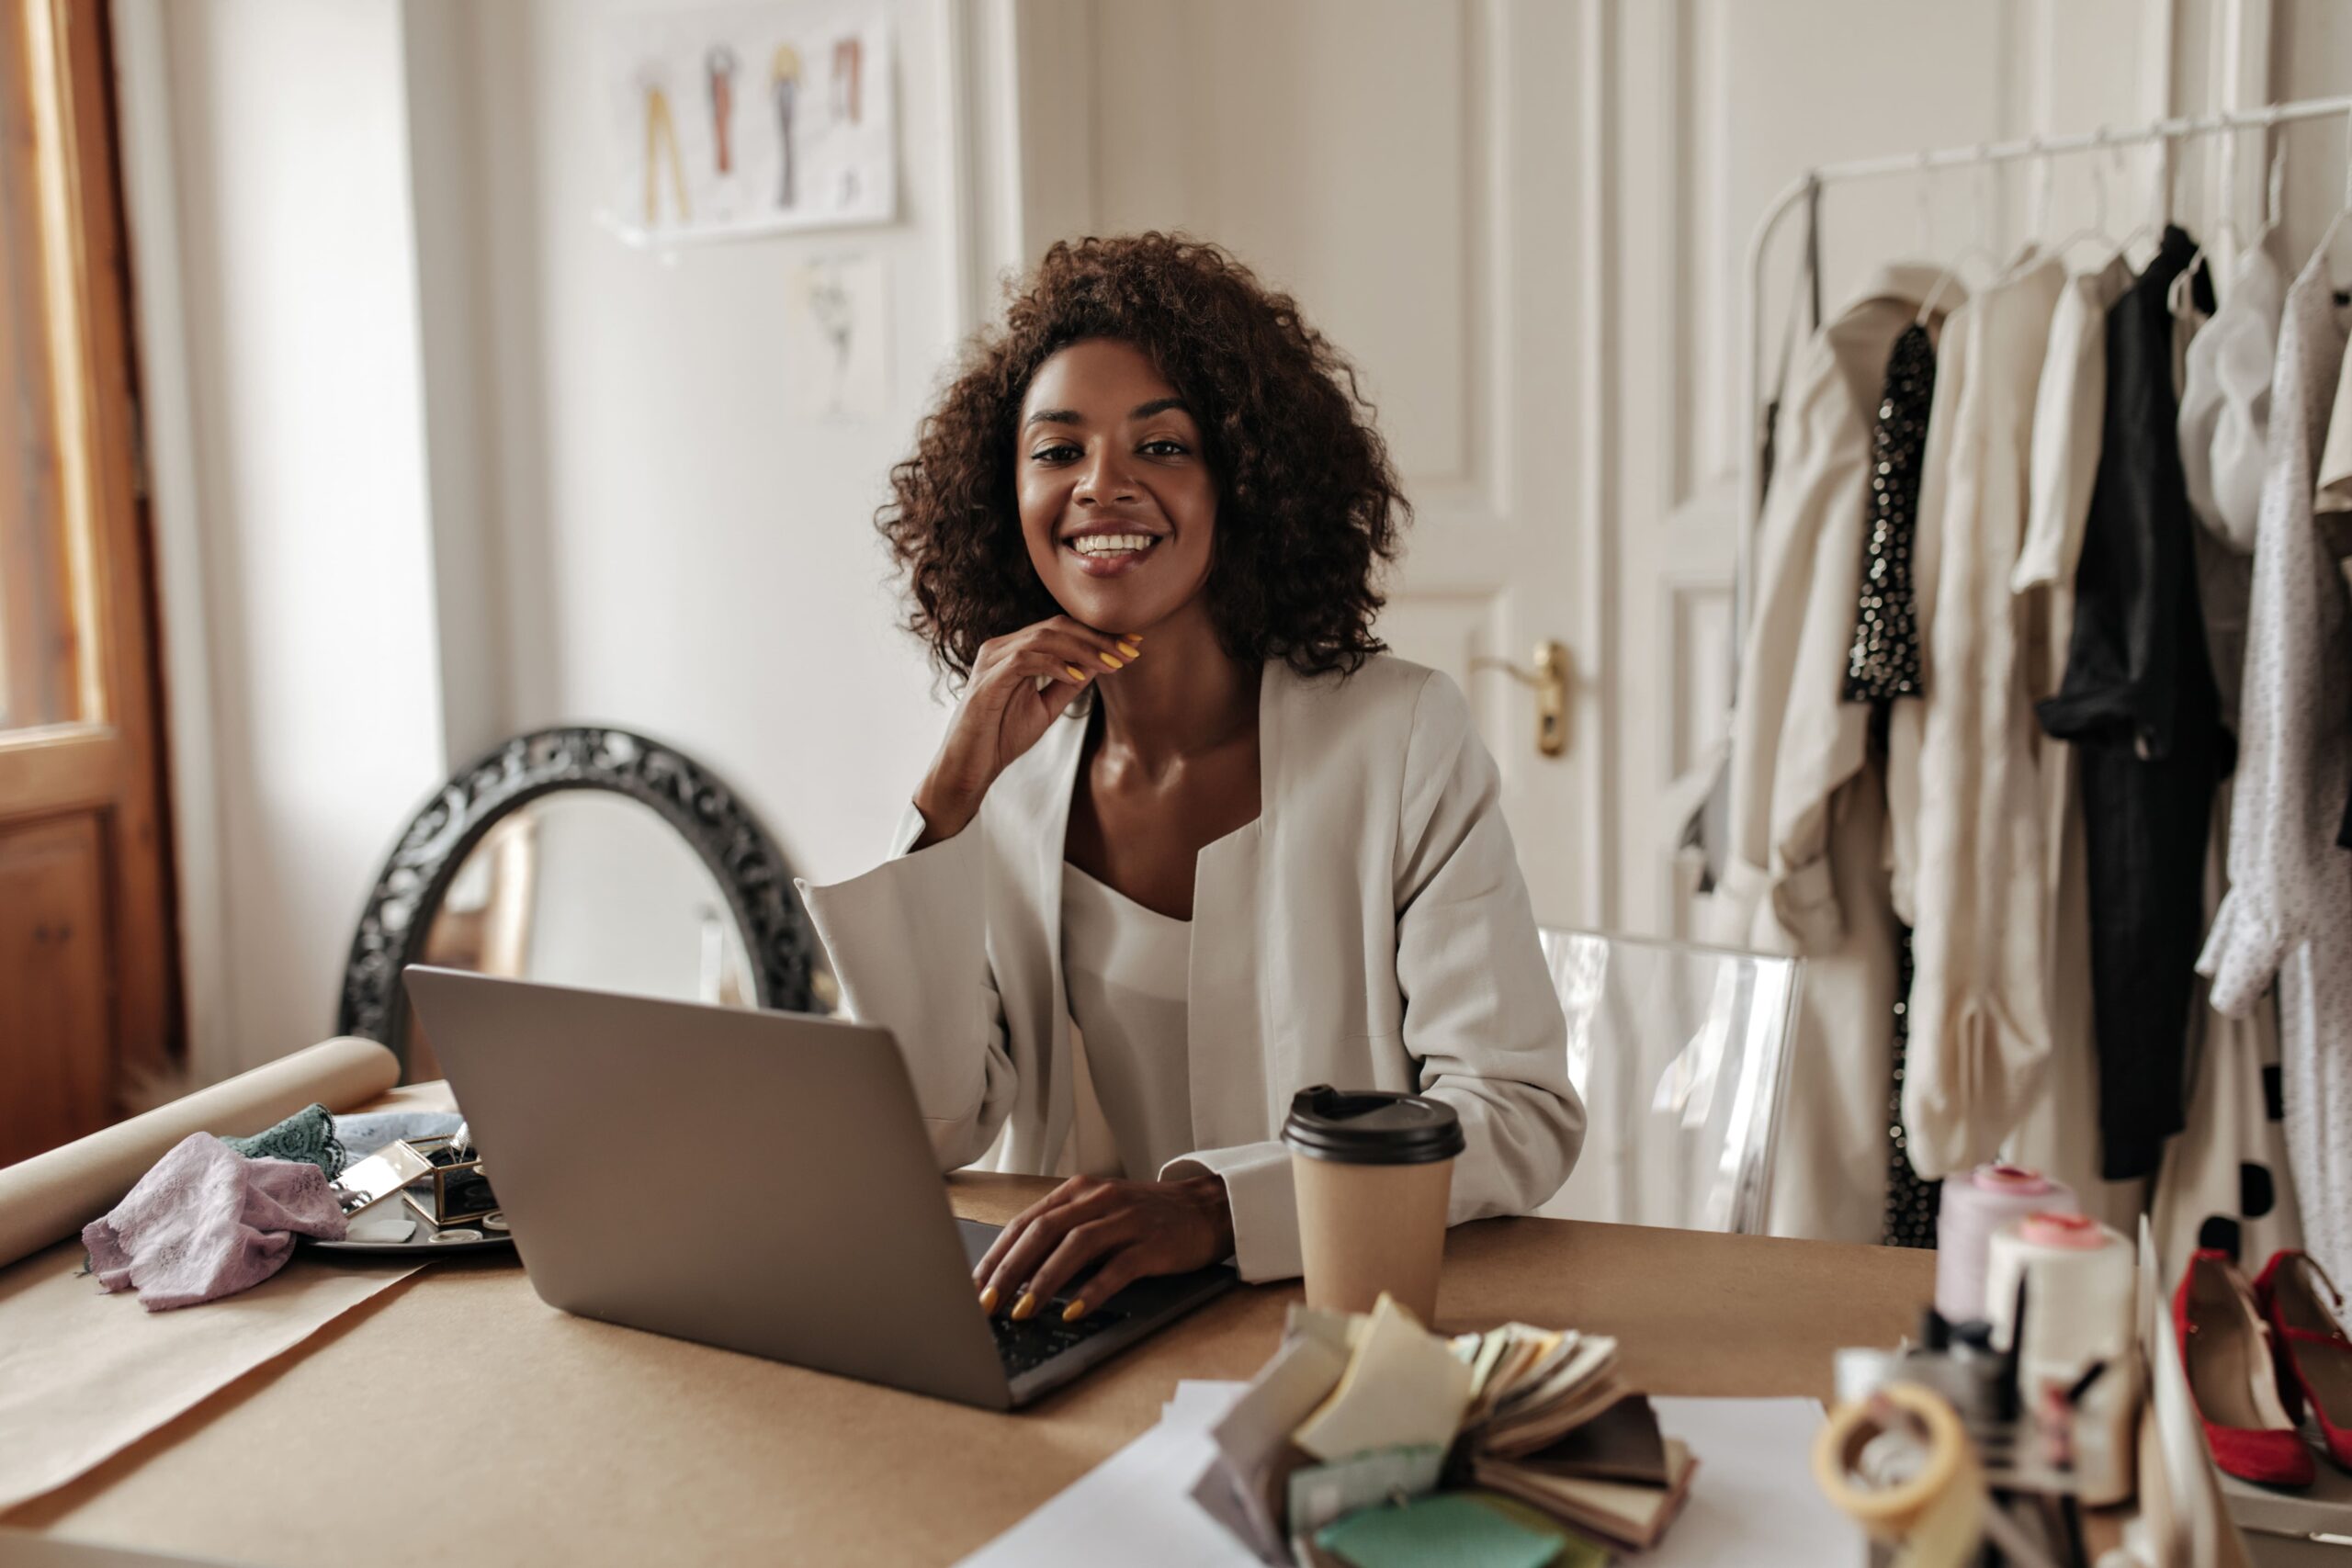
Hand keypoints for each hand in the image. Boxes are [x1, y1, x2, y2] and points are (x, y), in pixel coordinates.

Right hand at [912, 617, 1142, 844]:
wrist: (969, 768)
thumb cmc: (1001, 737)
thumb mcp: (1045, 707)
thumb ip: (1068, 684)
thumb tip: (1098, 664)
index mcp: (1014, 650)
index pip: (1061, 630)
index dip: (1098, 635)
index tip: (1132, 645)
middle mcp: (1001, 647)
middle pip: (1056, 627)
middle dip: (1098, 639)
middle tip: (1130, 651)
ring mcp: (992, 661)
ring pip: (1044, 638)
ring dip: (1083, 650)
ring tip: (1111, 664)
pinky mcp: (987, 680)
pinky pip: (1025, 660)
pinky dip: (1055, 665)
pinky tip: (1078, 676)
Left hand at [973, 1172, 1233, 1321]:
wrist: (1207, 1208)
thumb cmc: (1146, 1217)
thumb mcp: (1100, 1213)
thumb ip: (1063, 1233)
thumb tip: (1016, 1273)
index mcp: (1080, 1191)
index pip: (1026, 1222)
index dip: (997, 1255)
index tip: (974, 1286)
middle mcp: (1099, 1201)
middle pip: (1043, 1231)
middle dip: (1009, 1270)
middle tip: (987, 1303)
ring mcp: (1126, 1220)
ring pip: (1075, 1247)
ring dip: (1043, 1281)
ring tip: (1022, 1311)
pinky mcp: (1152, 1244)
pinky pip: (1117, 1268)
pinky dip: (1093, 1289)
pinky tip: (1075, 1310)